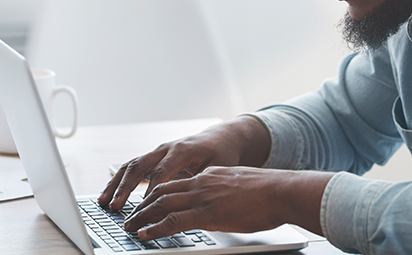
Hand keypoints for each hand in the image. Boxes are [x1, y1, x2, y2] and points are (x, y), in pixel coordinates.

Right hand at [98, 115, 270, 210]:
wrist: (221, 138)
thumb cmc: (222, 154)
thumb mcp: (219, 167)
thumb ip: (203, 181)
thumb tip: (193, 199)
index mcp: (182, 150)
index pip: (161, 171)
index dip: (151, 189)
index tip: (143, 207)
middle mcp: (166, 149)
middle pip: (140, 166)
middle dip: (125, 188)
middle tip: (116, 207)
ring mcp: (157, 152)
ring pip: (131, 166)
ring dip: (116, 184)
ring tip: (104, 203)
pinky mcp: (153, 158)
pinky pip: (131, 168)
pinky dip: (118, 181)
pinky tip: (108, 196)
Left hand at [123, 166, 332, 239]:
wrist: (282, 191)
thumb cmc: (271, 193)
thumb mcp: (243, 186)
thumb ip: (228, 192)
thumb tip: (225, 203)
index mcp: (210, 175)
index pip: (177, 182)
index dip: (158, 193)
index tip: (147, 202)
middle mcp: (202, 182)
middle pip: (162, 191)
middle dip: (142, 205)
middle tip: (129, 217)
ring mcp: (203, 197)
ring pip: (162, 204)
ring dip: (141, 217)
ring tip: (129, 227)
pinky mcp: (207, 213)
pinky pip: (173, 221)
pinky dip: (155, 228)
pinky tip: (145, 235)